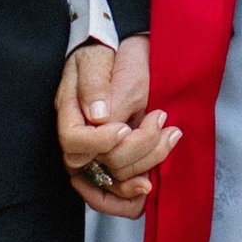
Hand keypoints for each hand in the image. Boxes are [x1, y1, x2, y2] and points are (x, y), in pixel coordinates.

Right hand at [57, 33, 178, 220]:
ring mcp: (98, 151)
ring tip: (171, 135)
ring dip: (148, 163)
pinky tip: (153, 182)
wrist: (124, 50)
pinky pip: (119, 189)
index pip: (73, 141)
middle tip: (163, 123)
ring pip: (115, 179)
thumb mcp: (99, 60)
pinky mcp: (117, 157)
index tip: (125, 128)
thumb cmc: (107, 52)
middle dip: (136, 150)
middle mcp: (81, 137)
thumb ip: (95, 85)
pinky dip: (136, 191)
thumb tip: (97, 115)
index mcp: (70, 112)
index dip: (98, 142)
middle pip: (97, 166)